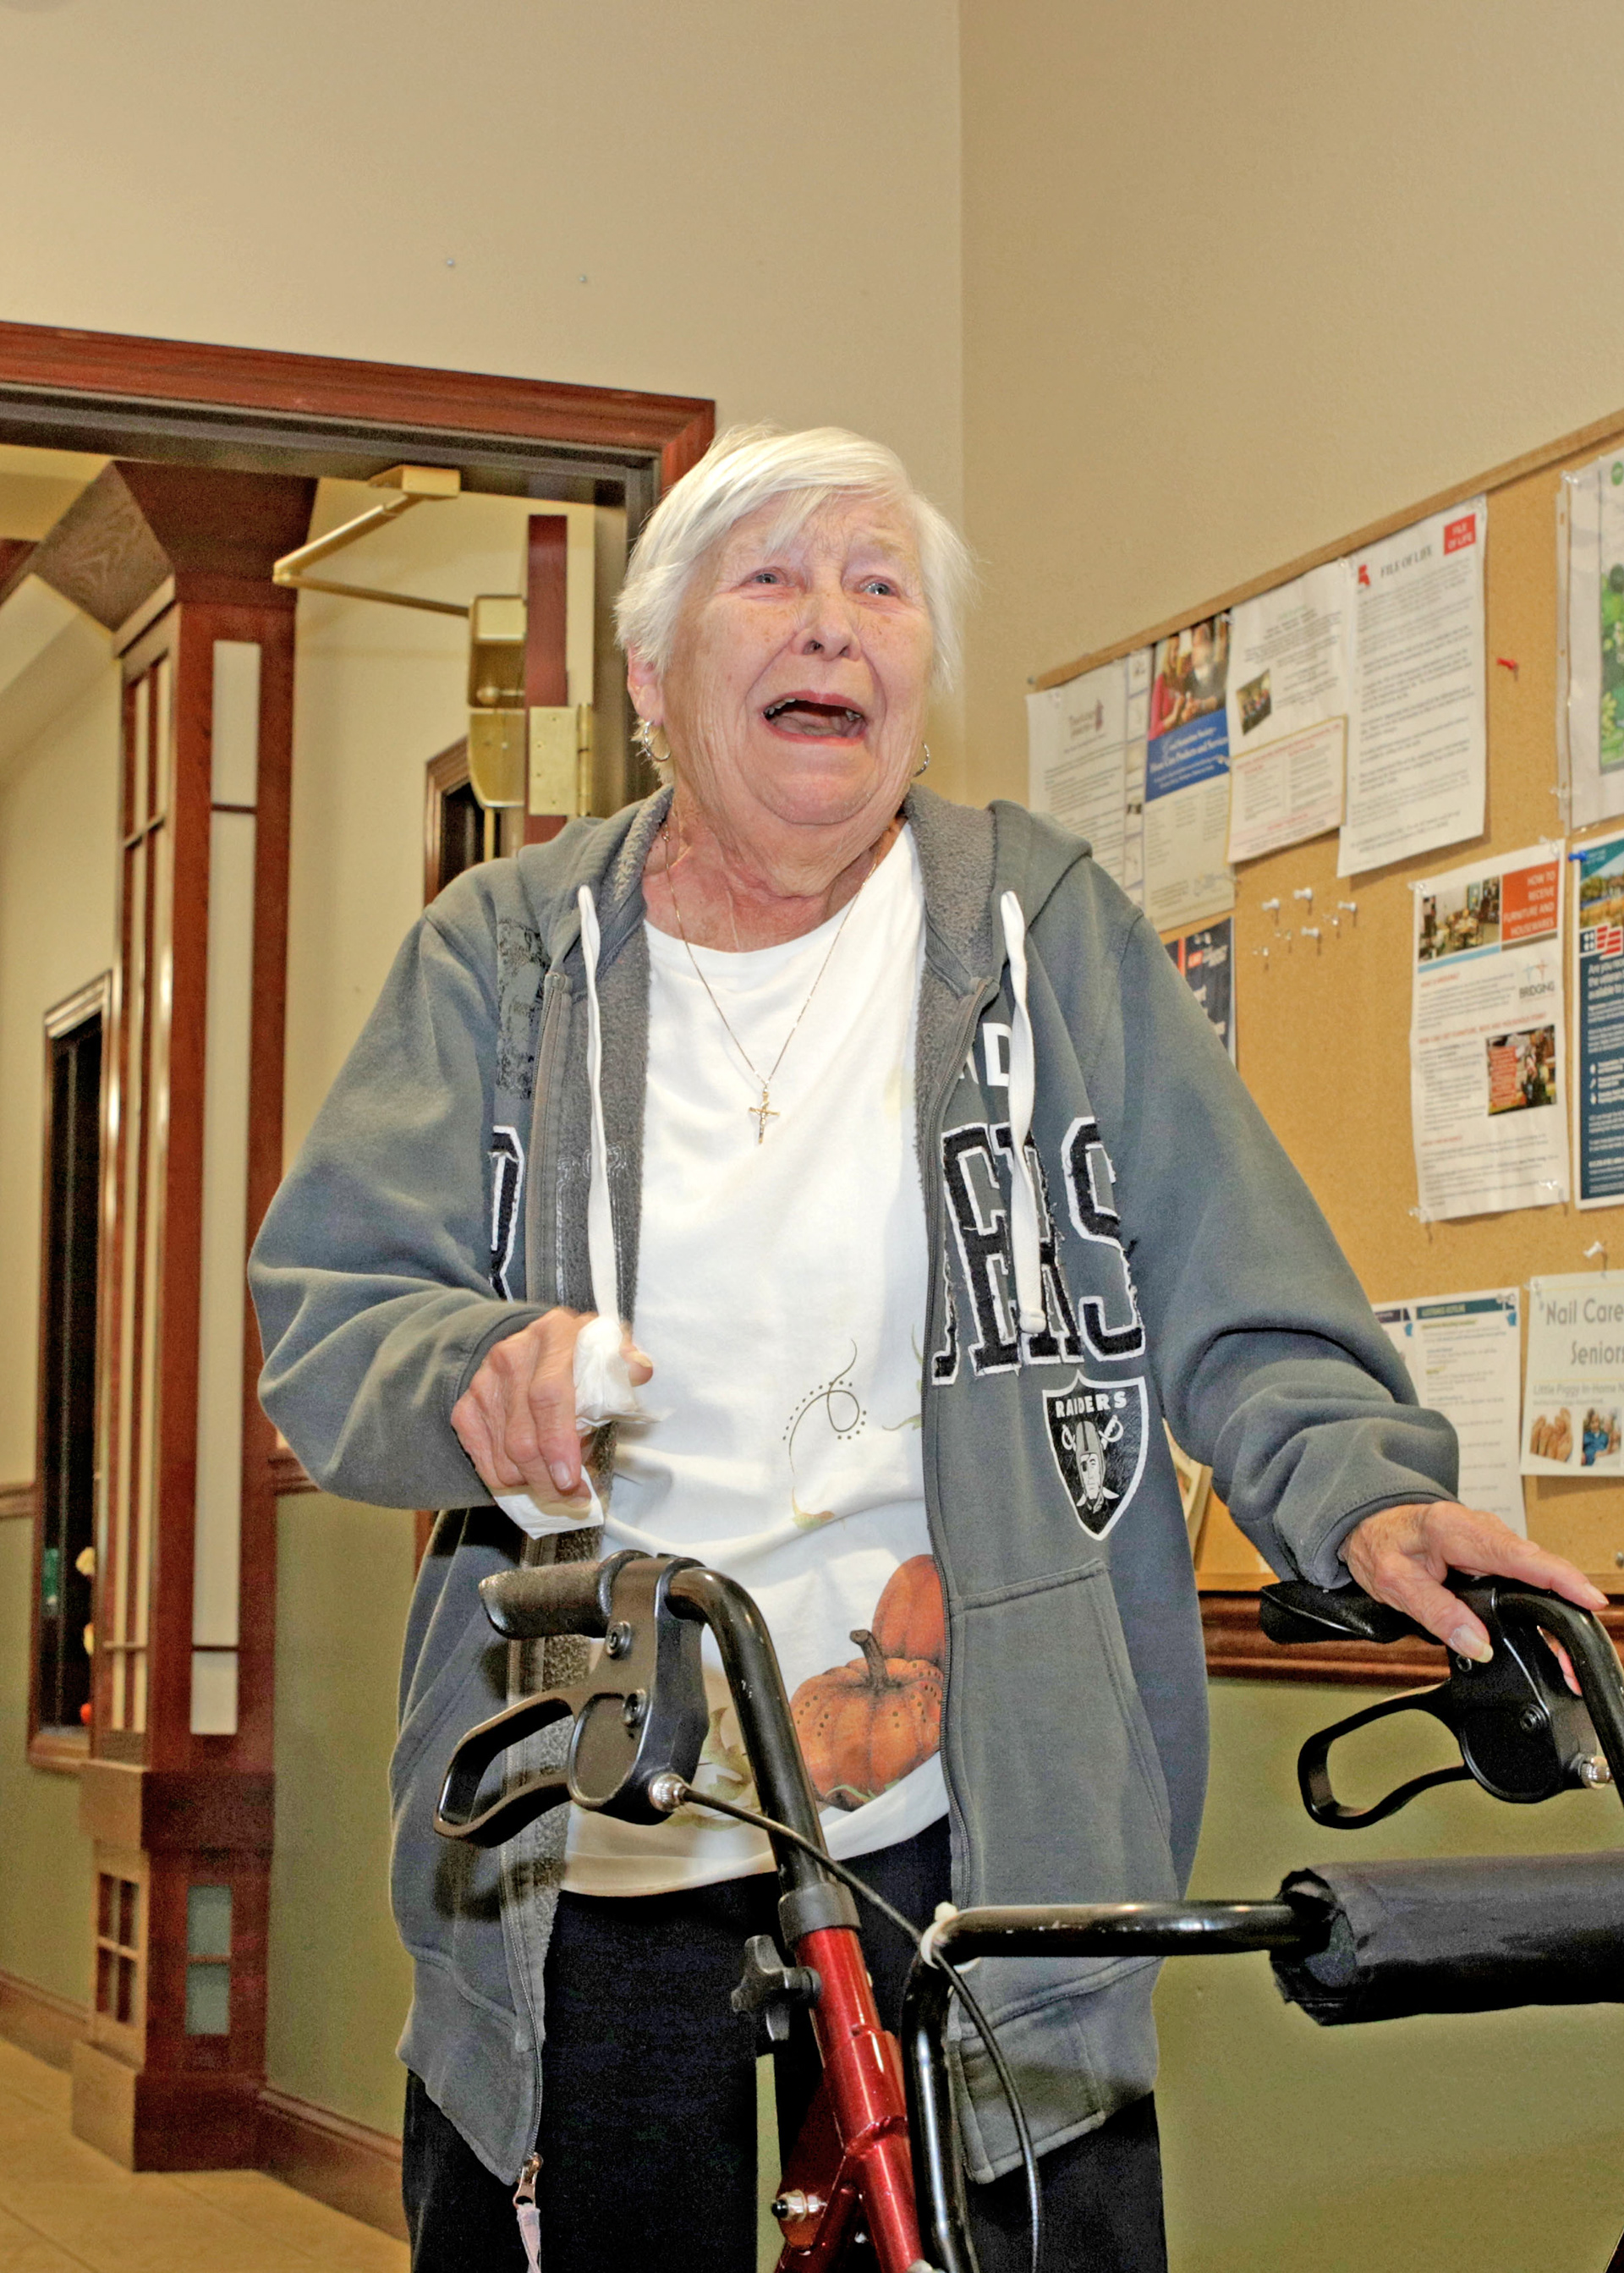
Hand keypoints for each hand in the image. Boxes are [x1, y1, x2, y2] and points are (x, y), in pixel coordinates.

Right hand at [451, 1309, 652, 1505]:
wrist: (536, 1346)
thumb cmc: (581, 1356)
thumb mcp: (608, 1352)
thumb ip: (623, 1365)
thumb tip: (640, 1372)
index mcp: (554, 1335)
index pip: (548, 1396)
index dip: (559, 1442)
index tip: (572, 1478)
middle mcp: (513, 1355)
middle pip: (523, 1437)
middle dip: (548, 1479)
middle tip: (573, 1496)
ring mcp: (485, 1382)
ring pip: (504, 1457)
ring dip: (533, 1484)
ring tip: (558, 1485)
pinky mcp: (466, 1406)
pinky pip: (483, 1461)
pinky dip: (508, 1481)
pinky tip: (532, 1479)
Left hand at [1342, 1501, 1606, 1663]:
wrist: (1366, 1521)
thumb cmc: (1379, 1544)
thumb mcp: (1394, 1583)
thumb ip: (1436, 1612)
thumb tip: (1477, 1643)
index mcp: (1455, 1530)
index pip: (1518, 1555)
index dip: (1558, 1577)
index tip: (1587, 1598)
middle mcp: (1479, 1527)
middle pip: (1535, 1564)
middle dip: (1566, 1599)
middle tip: (1576, 1649)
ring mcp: (1488, 1536)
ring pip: (1532, 1568)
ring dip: (1555, 1599)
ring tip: (1566, 1644)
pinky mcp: (1491, 1547)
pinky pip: (1521, 1569)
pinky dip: (1539, 1591)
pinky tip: (1547, 1616)